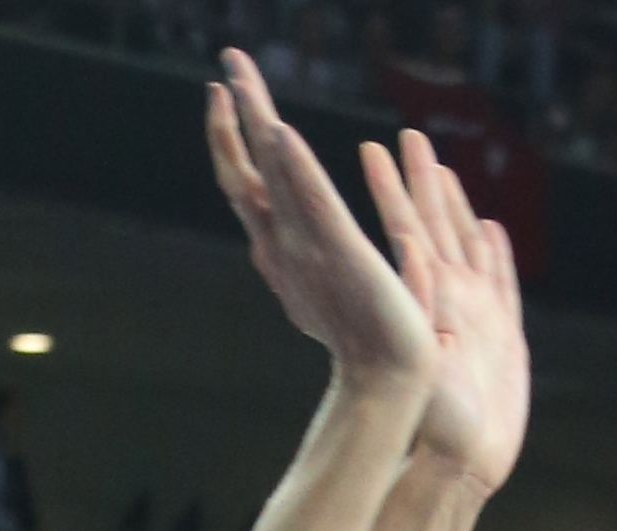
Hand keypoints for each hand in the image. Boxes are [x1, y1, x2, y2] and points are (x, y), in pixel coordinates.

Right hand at [207, 51, 435, 393]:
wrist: (389, 381)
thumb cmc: (374, 341)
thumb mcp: (341, 285)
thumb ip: (327, 252)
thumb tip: (321, 231)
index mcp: (286, 252)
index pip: (251, 184)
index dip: (237, 138)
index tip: (231, 94)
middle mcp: (285, 246)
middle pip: (248, 168)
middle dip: (235, 114)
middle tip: (226, 62)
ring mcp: (308, 248)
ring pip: (270, 172)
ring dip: (254, 119)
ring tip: (236, 74)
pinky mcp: (342, 252)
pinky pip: (314, 200)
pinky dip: (296, 166)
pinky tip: (281, 130)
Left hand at [360, 130, 528, 495]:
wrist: (463, 462)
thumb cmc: (432, 422)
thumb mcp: (422, 354)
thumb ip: (418, 304)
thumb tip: (406, 255)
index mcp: (430, 298)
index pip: (408, 229)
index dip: (394, 190)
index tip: (377, 151)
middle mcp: (453, 299)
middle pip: (437, 226)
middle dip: (425, 182)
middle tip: (411, 138)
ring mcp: (479, 314)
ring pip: (468, 245)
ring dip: (456, 208)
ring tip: (444, 172)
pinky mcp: (504, 334)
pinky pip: (502, 281)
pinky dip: (497, 253)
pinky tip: (490, 229)